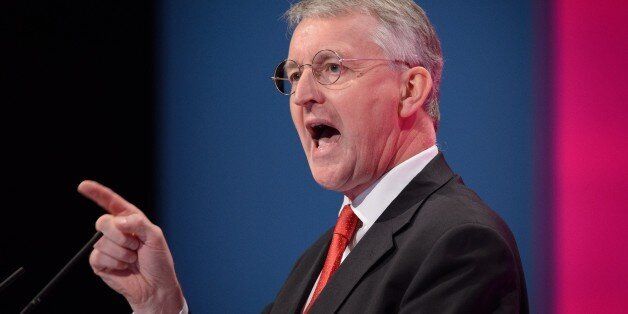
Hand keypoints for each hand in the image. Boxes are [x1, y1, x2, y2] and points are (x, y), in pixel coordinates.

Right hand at [79, 180, 183, 312]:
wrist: (155, 285)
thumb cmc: (158, 260)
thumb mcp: (155, 237)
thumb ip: (139, 223)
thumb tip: (119, 221)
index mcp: (129, 219)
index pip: (111, 202)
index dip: (96, 193)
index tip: (83, 186)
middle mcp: (116, 230)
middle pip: (103, 222)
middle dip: (121, 236)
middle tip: (135, 246)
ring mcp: (106, 246)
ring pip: (102, 241)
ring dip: (122, 253)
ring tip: (133, 259)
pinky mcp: (100, 262)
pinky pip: (98, 256)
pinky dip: (114, 262)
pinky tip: (123, 266)